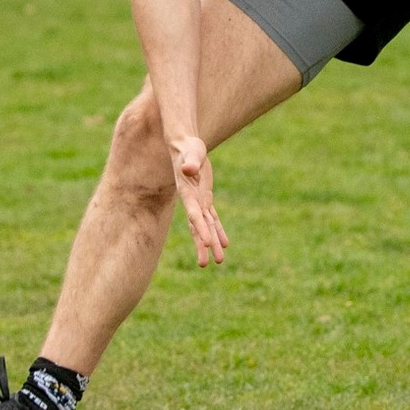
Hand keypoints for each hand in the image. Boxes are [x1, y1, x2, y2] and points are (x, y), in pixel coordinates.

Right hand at [169, 134, 228, 265]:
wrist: (184, 145)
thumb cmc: (186, 147)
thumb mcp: (190, 152)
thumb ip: (190, 161)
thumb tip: (188, 168)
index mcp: (187, 192)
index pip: (194, 213)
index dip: (200, 228)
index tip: (208, 243)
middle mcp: (192, 200)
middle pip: (198, 226)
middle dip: (204, 244)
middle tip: (208, 264)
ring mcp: (199, 200)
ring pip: (207, 226)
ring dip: (213, 242)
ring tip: (219, 260)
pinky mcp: (205, 198)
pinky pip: (212, 218)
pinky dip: (218, 230)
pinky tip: (225, 243)